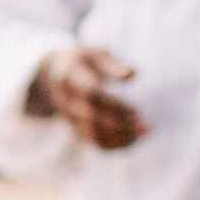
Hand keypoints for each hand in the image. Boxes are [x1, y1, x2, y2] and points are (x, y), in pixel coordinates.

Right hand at [26, 47, 146, 150]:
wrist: (54, 74)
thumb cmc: (84, 61)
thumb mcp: (96, 55)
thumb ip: (112, 65)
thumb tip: (132, 74)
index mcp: (70, 78)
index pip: (87, 92)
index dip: (109, 103)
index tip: (135, 111)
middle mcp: (66, 100)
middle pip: (91, 116)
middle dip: (118, 122)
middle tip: (144, 126)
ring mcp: (69, 116)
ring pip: (91, 133)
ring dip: (117, 136)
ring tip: (143, 134)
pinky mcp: (75, 127)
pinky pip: (92, 141)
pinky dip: (113, 144)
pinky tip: (133, 140)